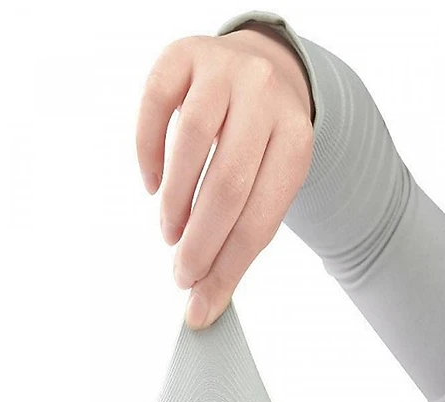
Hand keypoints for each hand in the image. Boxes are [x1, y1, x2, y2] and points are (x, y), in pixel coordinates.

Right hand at [136, 24, 312, 327]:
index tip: (200, 301)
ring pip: (190, 143)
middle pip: (228, 184)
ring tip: (169, 233)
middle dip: (200, 242)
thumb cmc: (262, 145)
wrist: (264, 71)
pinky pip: (156, 106)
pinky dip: (148, 153)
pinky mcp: (183, 54)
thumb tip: (203, 304)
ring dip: (174, 201)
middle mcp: (265, 97)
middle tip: (181, 274)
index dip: (228, 266)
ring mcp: (224, 69)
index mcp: (297, 140)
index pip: (260, 218)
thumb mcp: (270, 183)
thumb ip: (240, 237)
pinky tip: (152, 185)